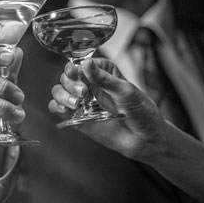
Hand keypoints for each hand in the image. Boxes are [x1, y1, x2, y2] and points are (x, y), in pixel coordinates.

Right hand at [48, 58, 165, 159]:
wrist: (146, 139)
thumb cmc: (142, 111)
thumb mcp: (126, 91)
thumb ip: (104, 79)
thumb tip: (86, 63)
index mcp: (102, 72)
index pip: (80, 64)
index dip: (74, 67)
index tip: (75, 73)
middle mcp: (89, 85)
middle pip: (66, 77)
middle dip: (70, 83)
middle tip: (83, 93)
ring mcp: (82, 101)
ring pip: (58, 91)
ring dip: (62, 95)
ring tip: (76, 104)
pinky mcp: (77, 117)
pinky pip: (57, 108)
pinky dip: (56, 106)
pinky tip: (66, 109)